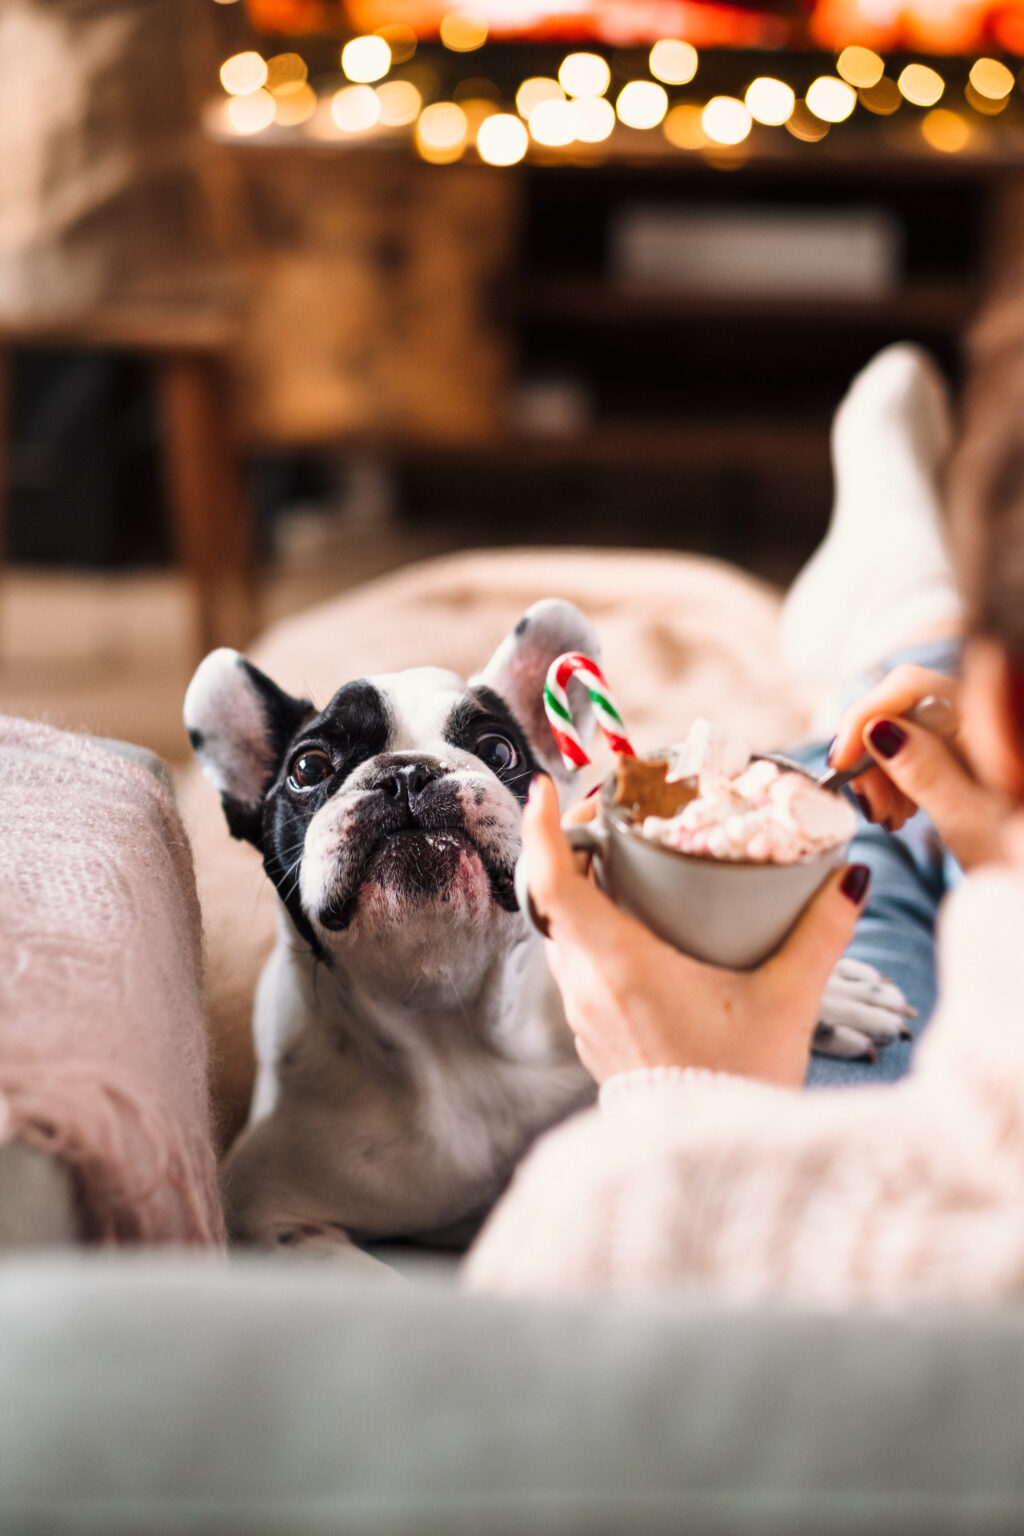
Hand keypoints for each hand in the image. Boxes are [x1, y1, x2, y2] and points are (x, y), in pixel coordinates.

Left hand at [523, 775, 869, 1087]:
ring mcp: (584, 1013)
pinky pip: (578, 966)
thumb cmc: (739, 1084)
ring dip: (579, 893)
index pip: (553, 880)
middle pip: (552, 898)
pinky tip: (638, 929)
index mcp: (617, 963)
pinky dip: (593, 933)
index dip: (542, 826)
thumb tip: (849, 878)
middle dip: (568, 849)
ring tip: (623, 863)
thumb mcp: (788, 1002)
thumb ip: (820, 934)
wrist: (712, 1170)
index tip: (545, 787)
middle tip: (605, 816)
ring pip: (563, 933)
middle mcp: (585, 984)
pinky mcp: (595, 1036)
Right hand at [828, 664, 1009, 868]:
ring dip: (883, 769)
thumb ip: (926, 771)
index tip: (841, 763)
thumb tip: (878, 729)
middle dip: (872, 750)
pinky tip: (903, 810)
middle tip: (869, 803)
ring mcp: (978, 733)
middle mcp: (985, 715)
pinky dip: (901, 776)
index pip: (911, 686)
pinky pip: (921, 748)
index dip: (865, 716)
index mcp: (992, 719)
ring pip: (907, 728)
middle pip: (906, 705)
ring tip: (890, 817)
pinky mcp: (970, 753)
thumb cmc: (1018, 857)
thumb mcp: (969, 821)